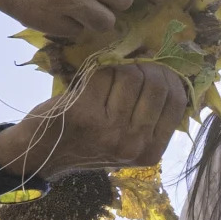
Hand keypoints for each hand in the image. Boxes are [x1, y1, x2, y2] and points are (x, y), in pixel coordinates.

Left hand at [6, 63, 188, 175]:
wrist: (43, 153)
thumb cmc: (88, 141)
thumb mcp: (129, 138)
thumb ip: (151, 113)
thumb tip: (171, 66)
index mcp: (151, 151)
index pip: (177, 100)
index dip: (168, 76)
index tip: (153, 70)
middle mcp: (133, 144)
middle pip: (155, 84)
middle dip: (143, 67)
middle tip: (128, 69)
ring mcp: (109, 131)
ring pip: (130, 75)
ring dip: (118, 69)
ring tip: (106, 81)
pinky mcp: (84, 115)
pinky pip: (104, 74)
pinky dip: (97, 71)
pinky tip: (89, 85)